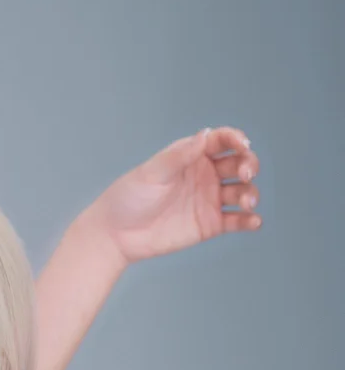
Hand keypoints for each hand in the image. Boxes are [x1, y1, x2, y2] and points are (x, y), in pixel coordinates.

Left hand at [90, 125, 261, 263]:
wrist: (115, 234)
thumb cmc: (129, 197)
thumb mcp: (152, 172)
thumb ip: (180, 155)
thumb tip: (205, 134)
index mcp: (191, 155)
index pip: (222, 141)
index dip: (237, 139)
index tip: (243, 144)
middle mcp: (205, 175)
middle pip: (239, 163)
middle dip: (249, 165)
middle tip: (245, 175)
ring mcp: (210, 199)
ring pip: (242, 192)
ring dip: (251, 194)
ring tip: (246, 202)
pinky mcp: (211, 224)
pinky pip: (237, 221)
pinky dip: (249, 220)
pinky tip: (253, 222)